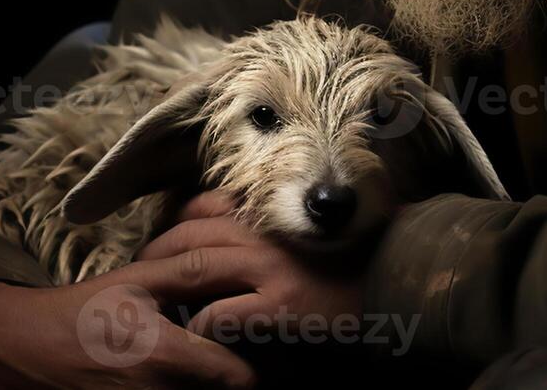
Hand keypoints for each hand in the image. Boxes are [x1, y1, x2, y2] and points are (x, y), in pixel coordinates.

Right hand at [0, 267, 256, 388]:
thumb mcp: (135, 281)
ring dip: (213, 383)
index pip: (236, 378)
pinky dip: (189, 389)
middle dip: (244, 378)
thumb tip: (237, 256)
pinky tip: (191, 372)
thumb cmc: (83, 311)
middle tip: (262, 359)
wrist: (23, 350)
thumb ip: (189, 271)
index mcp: (163, 354)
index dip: (262, 367)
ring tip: (225, 360)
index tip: (271, 350)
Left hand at [134, 190, 366, 344]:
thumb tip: (259, 229)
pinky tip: (194, 341)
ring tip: (149, 310)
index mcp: (279, 213)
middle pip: (190, 234)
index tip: (166, 238)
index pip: (210, 204)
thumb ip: (292, 226)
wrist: (408, 283)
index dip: (179, 219)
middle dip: (156, 254)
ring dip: (165, 289)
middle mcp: (268, 233)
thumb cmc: (373, 257)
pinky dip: (198, 330)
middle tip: (138, 276)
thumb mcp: (329, 228)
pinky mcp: (278, 307)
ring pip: (193, 269)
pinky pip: (217, 316)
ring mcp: (271, 268)